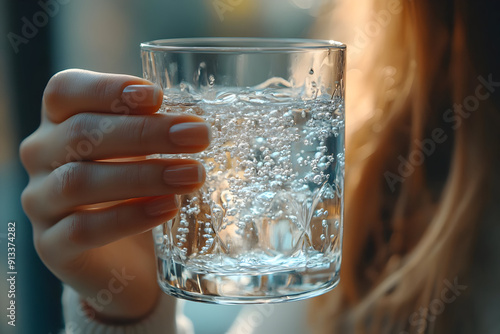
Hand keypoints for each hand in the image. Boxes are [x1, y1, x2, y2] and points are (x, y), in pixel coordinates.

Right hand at [20, 69, 210, 322]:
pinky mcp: (52, 245)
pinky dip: (130, 217)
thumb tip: (192, 125)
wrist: (121, 257)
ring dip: (144, 176)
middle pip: (82, 134)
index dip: (108, 89)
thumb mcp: (141, 153)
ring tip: (193, 175)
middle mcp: (41, 157)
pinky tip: (168, 208)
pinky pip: (83, 229)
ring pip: (80, 181)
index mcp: (59, 123)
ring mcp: (41, 202)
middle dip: (146, 133)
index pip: (65, 92)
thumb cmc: (133, 190)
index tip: (157, 97)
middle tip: (197, 136)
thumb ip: (154, 132)